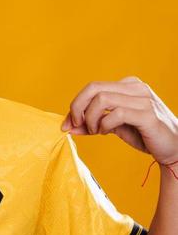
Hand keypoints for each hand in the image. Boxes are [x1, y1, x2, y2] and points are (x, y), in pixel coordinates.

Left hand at [61, 76, 177, 164]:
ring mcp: (143, 99)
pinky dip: (104, 125)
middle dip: (77, 108)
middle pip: (93, 88)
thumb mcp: (112, 127)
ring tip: (96, 131)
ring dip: (91, 118)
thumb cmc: (144, 135)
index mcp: (128, 85)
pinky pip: (116, 114)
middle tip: (76, 125)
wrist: (174, 149)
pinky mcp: (148, 114)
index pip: (92, 87)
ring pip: (102, 99)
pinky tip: (107, 133)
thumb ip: (91, 124)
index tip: (68, 123)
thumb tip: (68, 126)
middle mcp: (136, 88)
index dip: (75, 104)